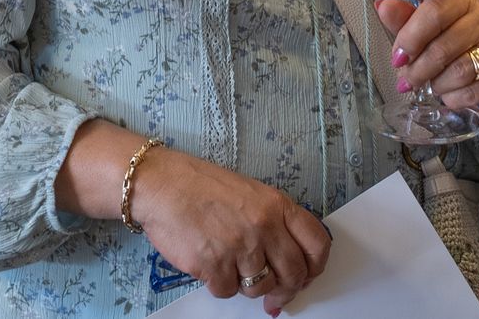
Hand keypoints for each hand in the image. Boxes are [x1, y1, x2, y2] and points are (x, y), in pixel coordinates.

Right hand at [129, 148, 332, 314]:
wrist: (161, 184)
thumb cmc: (199, 185)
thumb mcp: (249, 192)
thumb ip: (272, 223)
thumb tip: (286, 262)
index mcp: (276, 205)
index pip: (317, 243)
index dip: (315, 266)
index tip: (306, 275)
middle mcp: (263, 226)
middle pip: (293, 274)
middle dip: (286, 289)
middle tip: (275, 294)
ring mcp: (239, 247)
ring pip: (260, 287)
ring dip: (248, 284)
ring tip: (230, 264)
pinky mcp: (214, 266)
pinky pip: (227, 291)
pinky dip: (219, 283)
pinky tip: (210, 262)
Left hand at [375, 0, 478, 131]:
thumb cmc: (458, 45)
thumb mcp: (432, 29)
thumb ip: (407, 20)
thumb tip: (382, 6)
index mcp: (463, 1)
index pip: (435, 12)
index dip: (411, 37)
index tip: (398, 58)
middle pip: (444, 46)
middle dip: (419, 69)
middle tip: (407, 81)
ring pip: (459, 72)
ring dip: (437, 85)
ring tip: (431, 86)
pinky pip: (473, 92)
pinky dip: (454, 99)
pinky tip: (450, 95)